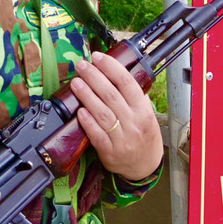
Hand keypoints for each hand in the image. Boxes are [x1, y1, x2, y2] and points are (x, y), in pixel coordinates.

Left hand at [70, 51, 163, 180]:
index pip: (127, 83)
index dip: (111, 67)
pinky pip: (97, 135)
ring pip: (102, 113)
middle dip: (94, 77)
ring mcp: (122, 138)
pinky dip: (88, 122)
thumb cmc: (143, 134)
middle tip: (82, 65)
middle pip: (111, 95)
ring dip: (87, 95)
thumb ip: (133, 96)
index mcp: (143, 110)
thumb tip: (114, 72)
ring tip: (76, 82)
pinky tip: (79, 110)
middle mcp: (134, 123)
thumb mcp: (146, 113)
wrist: (145, 166)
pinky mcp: (110, 152)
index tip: (98, 57)